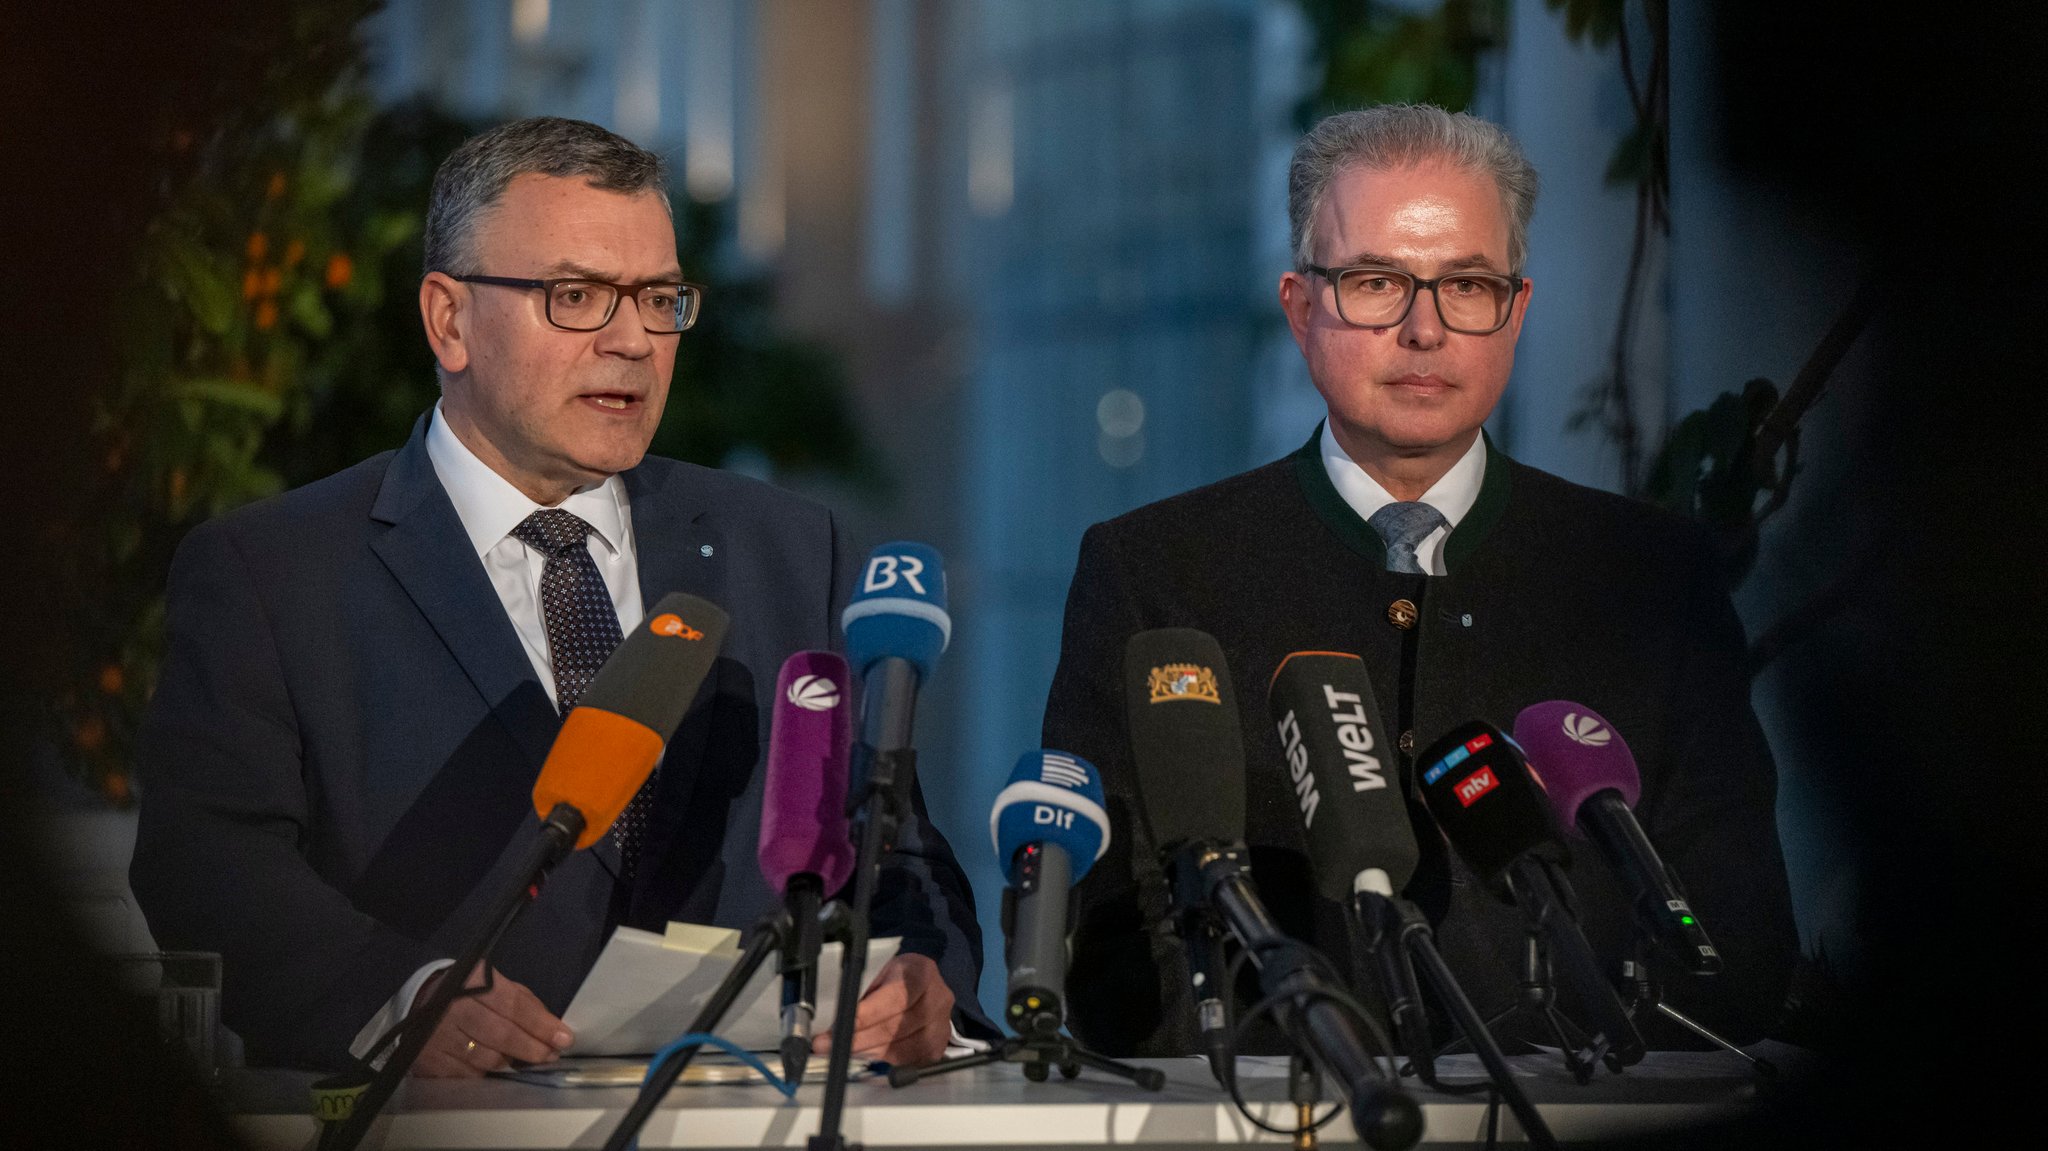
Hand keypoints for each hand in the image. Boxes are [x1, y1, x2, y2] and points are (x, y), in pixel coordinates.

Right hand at [410, 964, 573, 1076]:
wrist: (421, 1002)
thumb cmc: (469, 994)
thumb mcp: (496, 985)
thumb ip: (524, 1004)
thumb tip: (553, 1029)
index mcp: (474, 982)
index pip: (514, 1005)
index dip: (541, 1024)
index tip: (564, 1039)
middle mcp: (454, 1007)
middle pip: (502, 1034)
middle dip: (532, 1048)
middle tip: (550, 1055)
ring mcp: (439, 1035)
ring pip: (486, 1058)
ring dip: (512, 1063)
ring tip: (526, 1063)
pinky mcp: (430, 1060)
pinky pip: (467, 1074)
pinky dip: (485, 1074)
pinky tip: (495, 1070)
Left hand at [811, 952, 952, 1066]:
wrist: (929, 984)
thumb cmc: (902, 978)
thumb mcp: (882, 975)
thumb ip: (864, 999)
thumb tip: (838, 1026)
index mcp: (921, 974)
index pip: (891, 1001)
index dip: (862, 1018)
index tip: (837, 1031)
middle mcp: (937, 1001)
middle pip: (893, 1029)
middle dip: (857, 1041)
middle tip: (830, 1047)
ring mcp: (940, 1027)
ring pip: (898, 1050)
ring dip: (867, 1054)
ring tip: (847, 1051)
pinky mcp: (937, 1048)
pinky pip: (906, 1062)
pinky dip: (884, 1062)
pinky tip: (869, 1056)